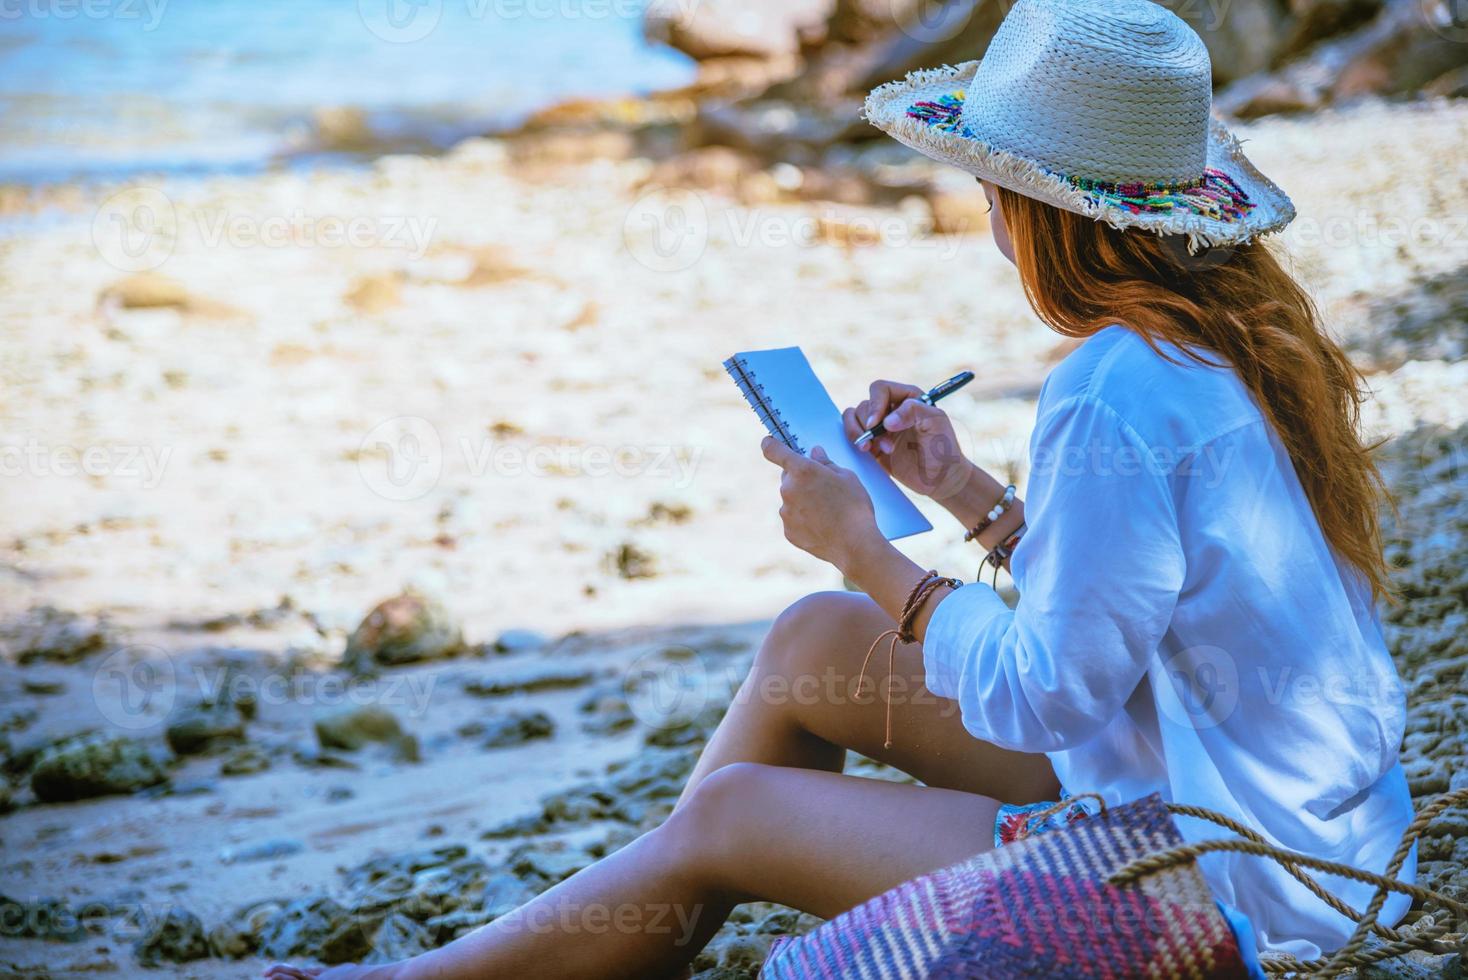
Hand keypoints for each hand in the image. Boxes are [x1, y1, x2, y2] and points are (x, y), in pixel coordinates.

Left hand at [762, 437, 881, 570]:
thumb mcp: (847, 477)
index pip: (773, 450)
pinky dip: (804, 519)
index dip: (770, 444)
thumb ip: (826, 463)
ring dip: (803, 500)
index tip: (769, 442)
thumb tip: (814, 453)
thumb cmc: (854, 507)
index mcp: (802, 470)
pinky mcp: (788, 531)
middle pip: (788, 477)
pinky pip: (793, 519)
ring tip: (828, 511)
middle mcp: (788, 489)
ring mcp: (786, 512)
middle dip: (801, 479)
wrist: (855, 545)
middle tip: (822, 488)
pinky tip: (823, 525)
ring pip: (791, 500)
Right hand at [843, 380, 974, 500]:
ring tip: (873, 449)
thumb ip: (914, 411)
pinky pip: (853, 435)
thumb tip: (887, 420)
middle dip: (869, 425)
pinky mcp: (873, 444)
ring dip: (859, 433)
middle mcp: (892, 409)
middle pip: (865, 405)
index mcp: (908, 398)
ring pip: (854, 418)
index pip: (880, 389)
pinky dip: (854, 441)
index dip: (875, 404)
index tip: (876, 423)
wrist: (940, 478)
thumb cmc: (943, 449)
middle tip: (885, 445)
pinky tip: (868, 453)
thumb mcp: (936, 424)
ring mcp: (881, 427)